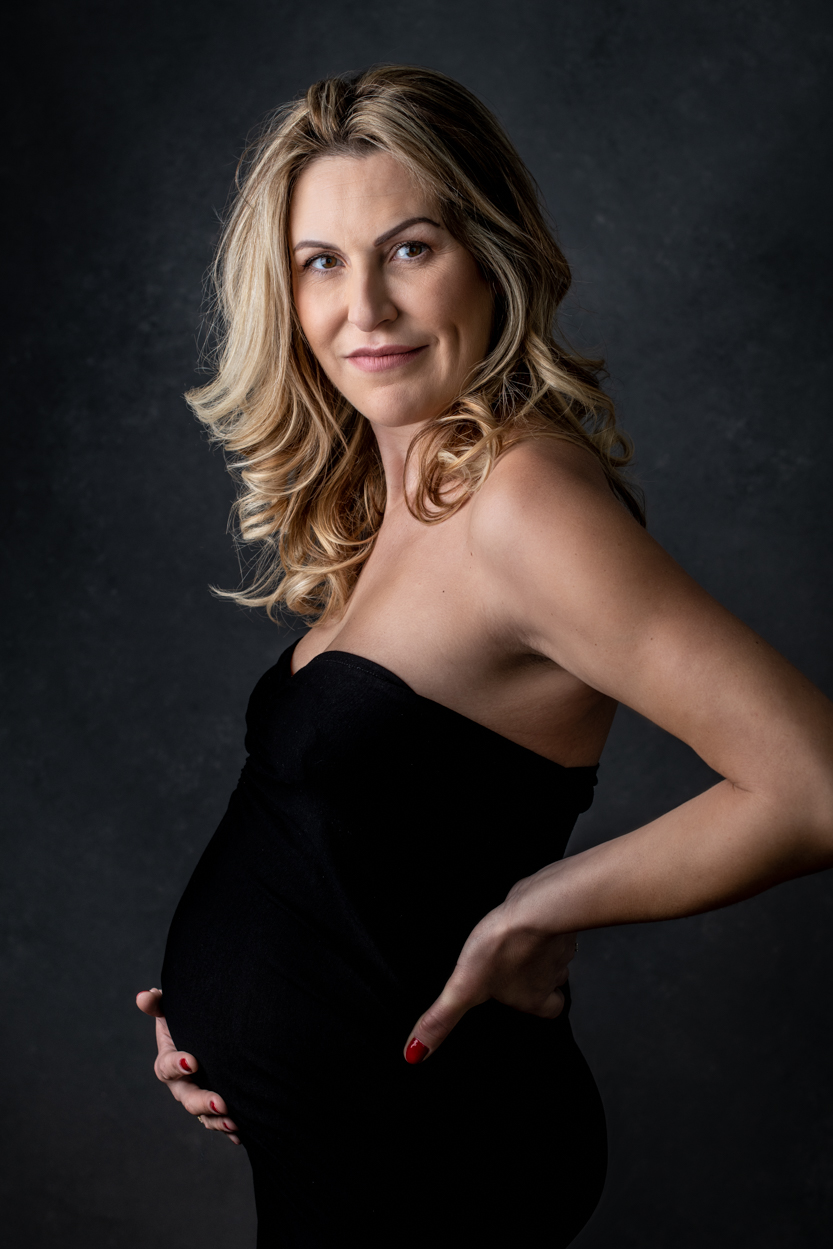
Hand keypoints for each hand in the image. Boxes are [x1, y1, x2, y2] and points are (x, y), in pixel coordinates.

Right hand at [136, 988, 240, 1143]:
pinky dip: (229, 1129)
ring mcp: (199, 1097)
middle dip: (203, 1102)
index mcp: (169, 1062)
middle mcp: (182, 1085)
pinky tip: (242, 1132)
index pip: (168, 1066)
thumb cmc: (188, 1021)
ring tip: (235, 1122)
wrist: (210, 1035)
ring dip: (218, 1121)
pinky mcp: (214, 1107)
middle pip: (188, 1098)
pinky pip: (219, 1122)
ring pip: (205, 1116)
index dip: (177, 1064)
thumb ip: (158, 1003)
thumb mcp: (171, 1010)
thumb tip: (143, 996)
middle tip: (222, 1102)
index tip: (192, 1060)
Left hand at [403, 873, 577, 1062]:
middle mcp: (552, 975)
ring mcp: (559, 945)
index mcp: (534, 998)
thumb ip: (441, 1019)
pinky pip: (553, 923)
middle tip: (518, 966)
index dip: (542, 1005)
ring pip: (556, 952)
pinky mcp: (557, 916)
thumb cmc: (503, 947)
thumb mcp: (463, 988)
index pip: (551, 1010)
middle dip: (541, 974)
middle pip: (556, 980)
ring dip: (540, 948)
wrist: (533, 909)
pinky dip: (541, 922)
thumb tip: (417, 1053)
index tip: (528, 1000)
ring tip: (518, 940)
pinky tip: (524, 917)